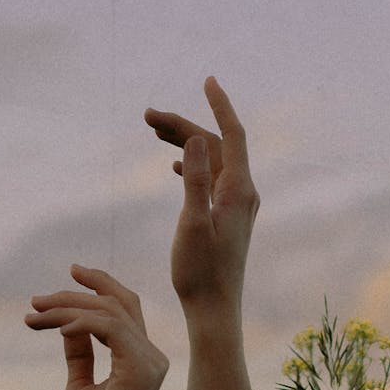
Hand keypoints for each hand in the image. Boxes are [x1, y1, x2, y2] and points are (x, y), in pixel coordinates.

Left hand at [25, 265, 168, 389]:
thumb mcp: (79, 386)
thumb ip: (80, 354)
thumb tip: (68, 326)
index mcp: (142, 360)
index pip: (125, 310)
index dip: (100, 286)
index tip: (70, 273)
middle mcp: (153, 357)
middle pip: (120, 302)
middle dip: (79, 291)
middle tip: (37, 298)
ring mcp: (149, 362)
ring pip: (109, 311)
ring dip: (67, 307)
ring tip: (34, 314)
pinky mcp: (139, 370)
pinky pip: (109, 328)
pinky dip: (79, 322)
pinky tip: (54, 329)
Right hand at [145, 77, 258, 317]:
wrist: (214, 309)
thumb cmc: (201, 272)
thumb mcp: (192, 223)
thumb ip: (196, 180)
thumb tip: (195, 139)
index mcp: (238, 190)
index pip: (232, 135)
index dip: (220, 104)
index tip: (207, 80)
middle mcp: (243, 193)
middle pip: (215, 145)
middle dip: (183, 125)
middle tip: (146, 115)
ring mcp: (236, 205)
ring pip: (211, 161)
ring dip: (184, 143)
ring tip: (152, 130)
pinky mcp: (227, 217)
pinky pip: (212, 178)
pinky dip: (192, 165)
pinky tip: (175, 165)